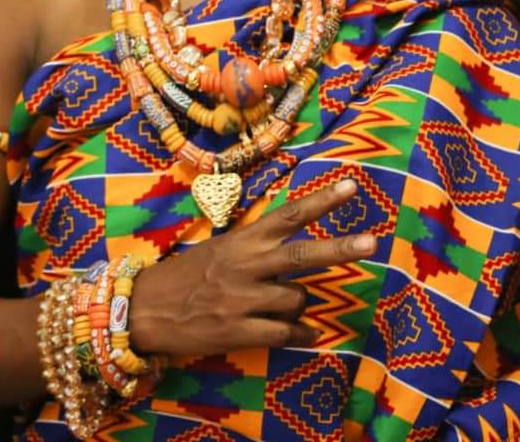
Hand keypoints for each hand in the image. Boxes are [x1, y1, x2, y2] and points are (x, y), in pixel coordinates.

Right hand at [129, 178, 375, 356]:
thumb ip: (258, 245)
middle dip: (340, 247)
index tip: (352, 185)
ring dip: (300, 303)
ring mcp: (243, 298)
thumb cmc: (188, 274)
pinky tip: (306, 334)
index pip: (290, 214)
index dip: (322, 200)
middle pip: (303, 253)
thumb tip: (296, 244)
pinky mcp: (238, 330)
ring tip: (283, 305)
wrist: (146, 309)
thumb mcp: (222, 248)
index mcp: (245, 239)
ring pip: (297, 298)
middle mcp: (247, 264)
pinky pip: (284, 333)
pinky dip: (300, 334)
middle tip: (372, 242)